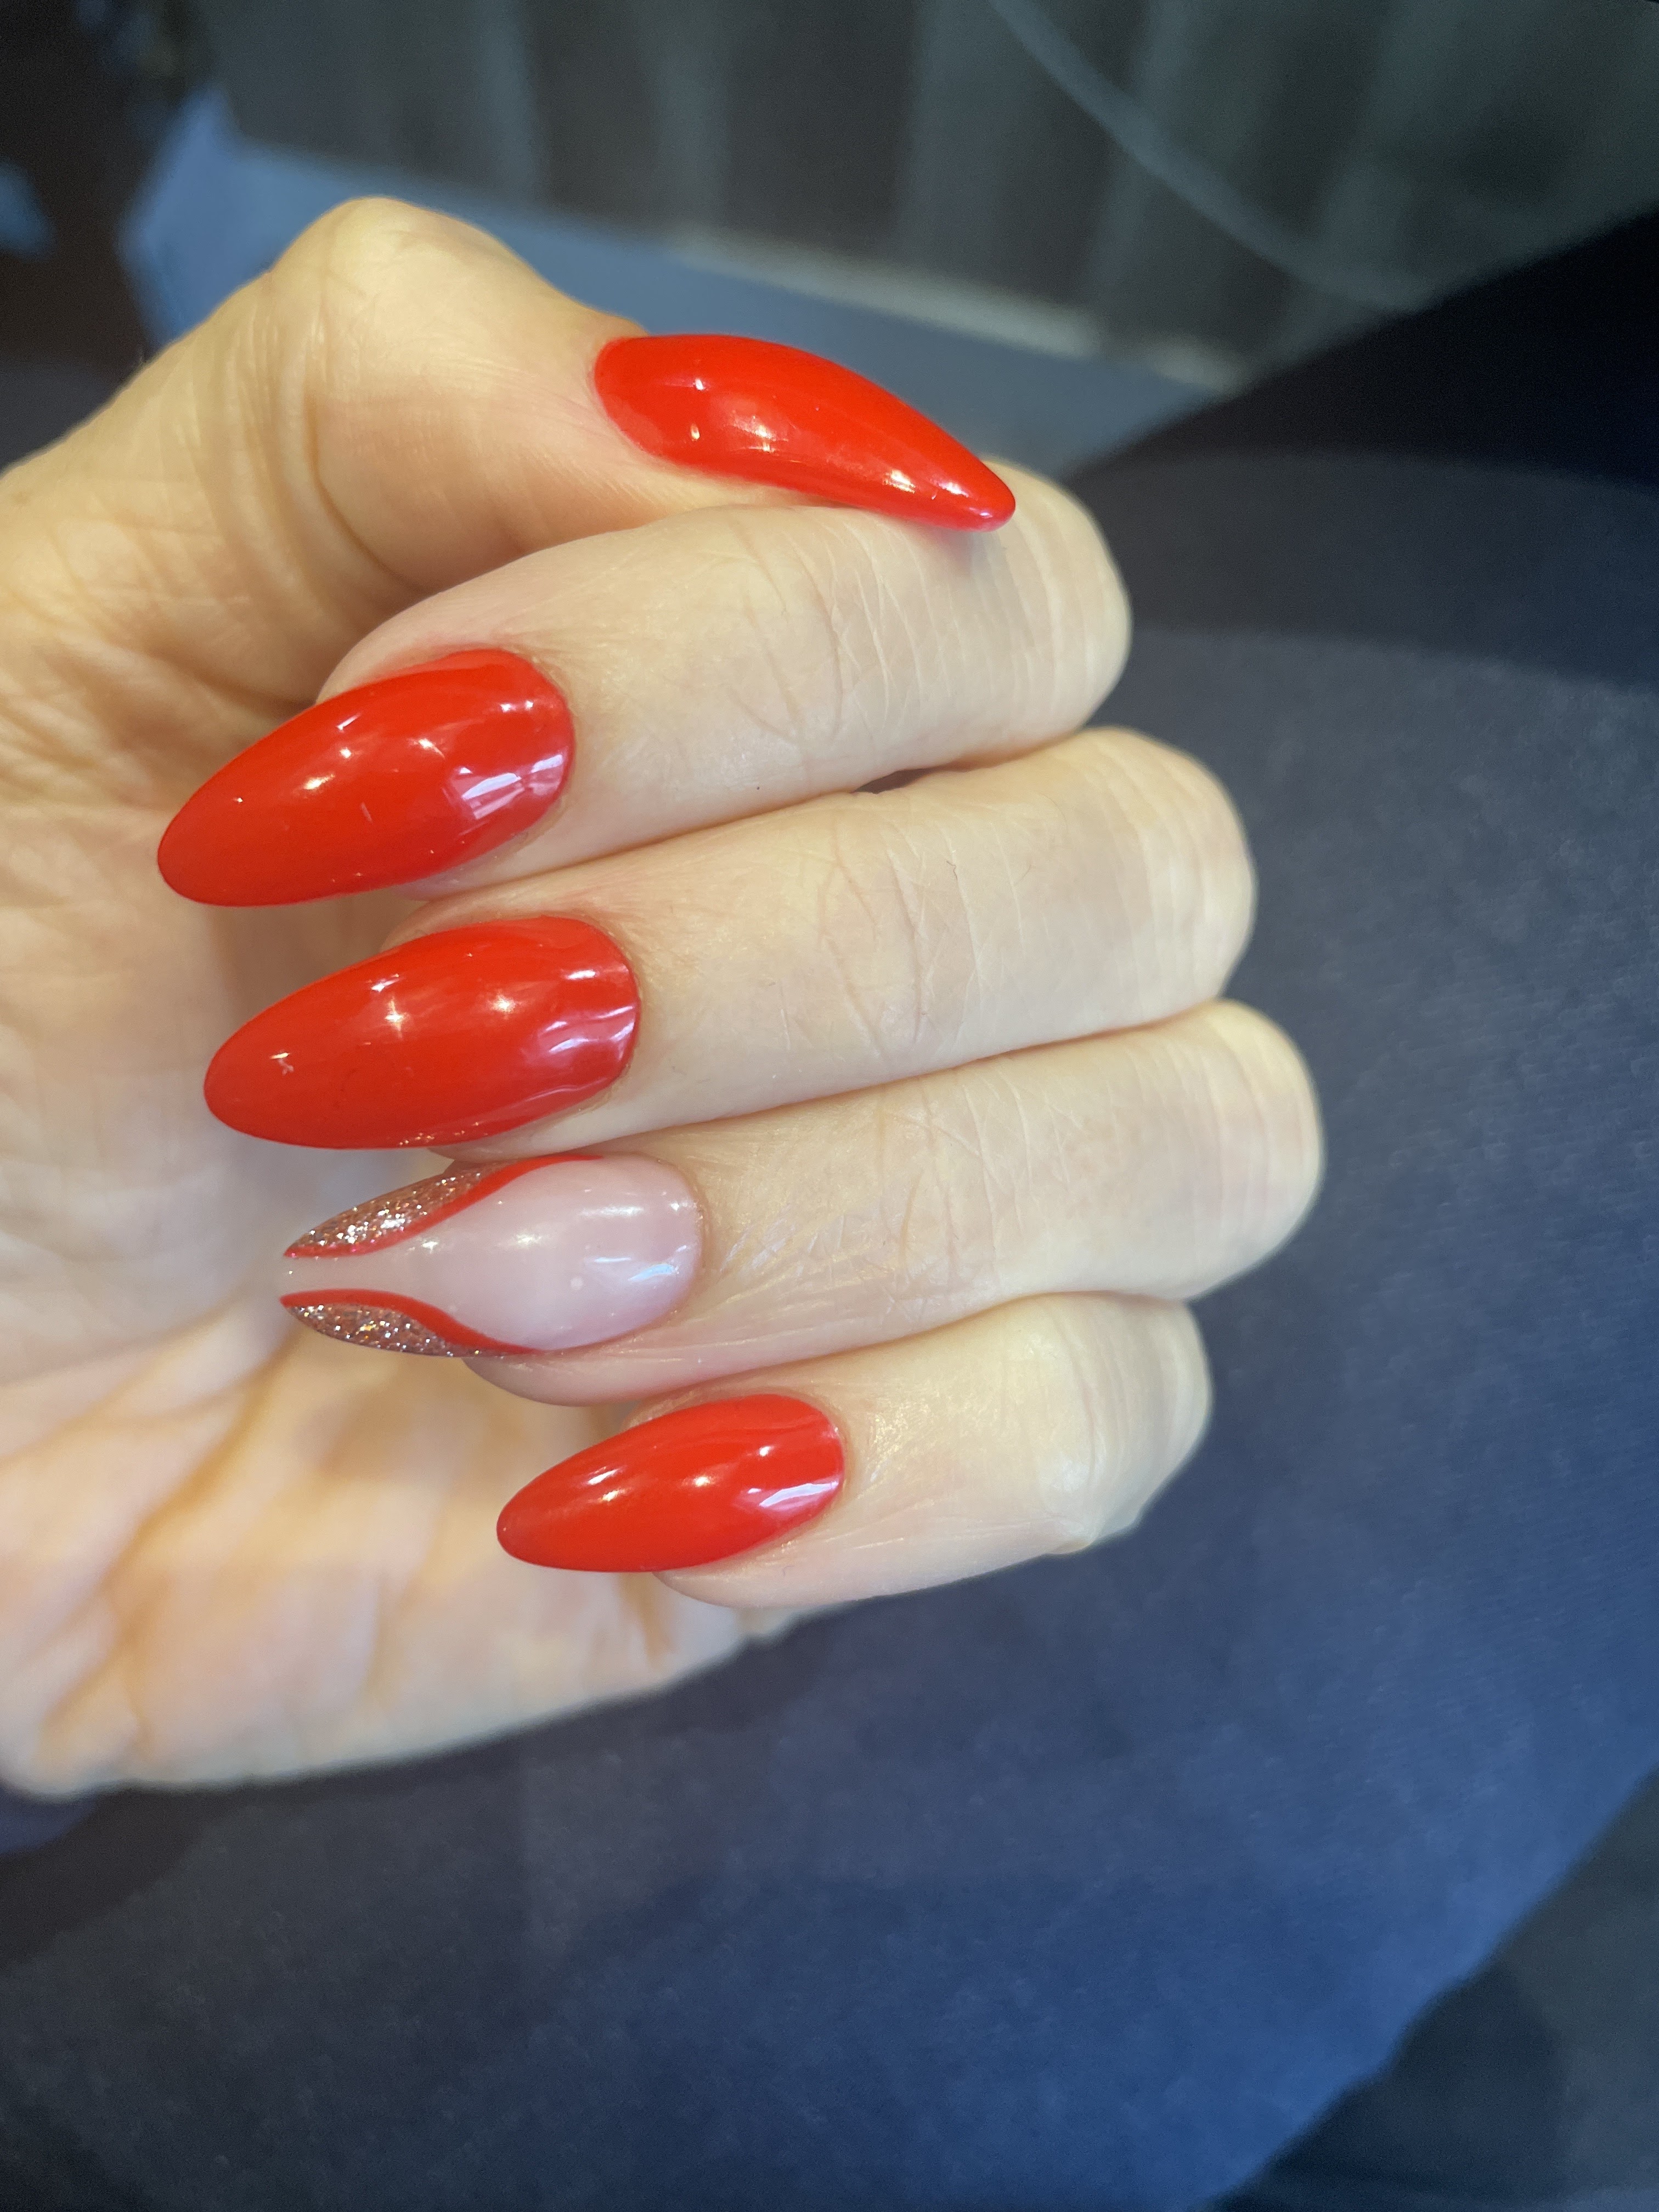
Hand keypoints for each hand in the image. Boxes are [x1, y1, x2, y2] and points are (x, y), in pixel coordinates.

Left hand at [0, 201, 1318, 1793]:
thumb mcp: (102, 616)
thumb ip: (400, 398)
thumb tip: (745, 443)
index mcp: (755, 695)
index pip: (1002, 597)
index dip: (735, 677)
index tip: (377, 770)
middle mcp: (900, 926)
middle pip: (1141, 872)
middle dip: (763, 968)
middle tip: (410, 1055)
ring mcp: (927, 1206)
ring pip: (1199, 1141)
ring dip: (818, 1219)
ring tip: (464, 1284)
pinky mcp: (902, 1457)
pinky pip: (1111, 1424)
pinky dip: (888, 1457)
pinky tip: (583, 1480)